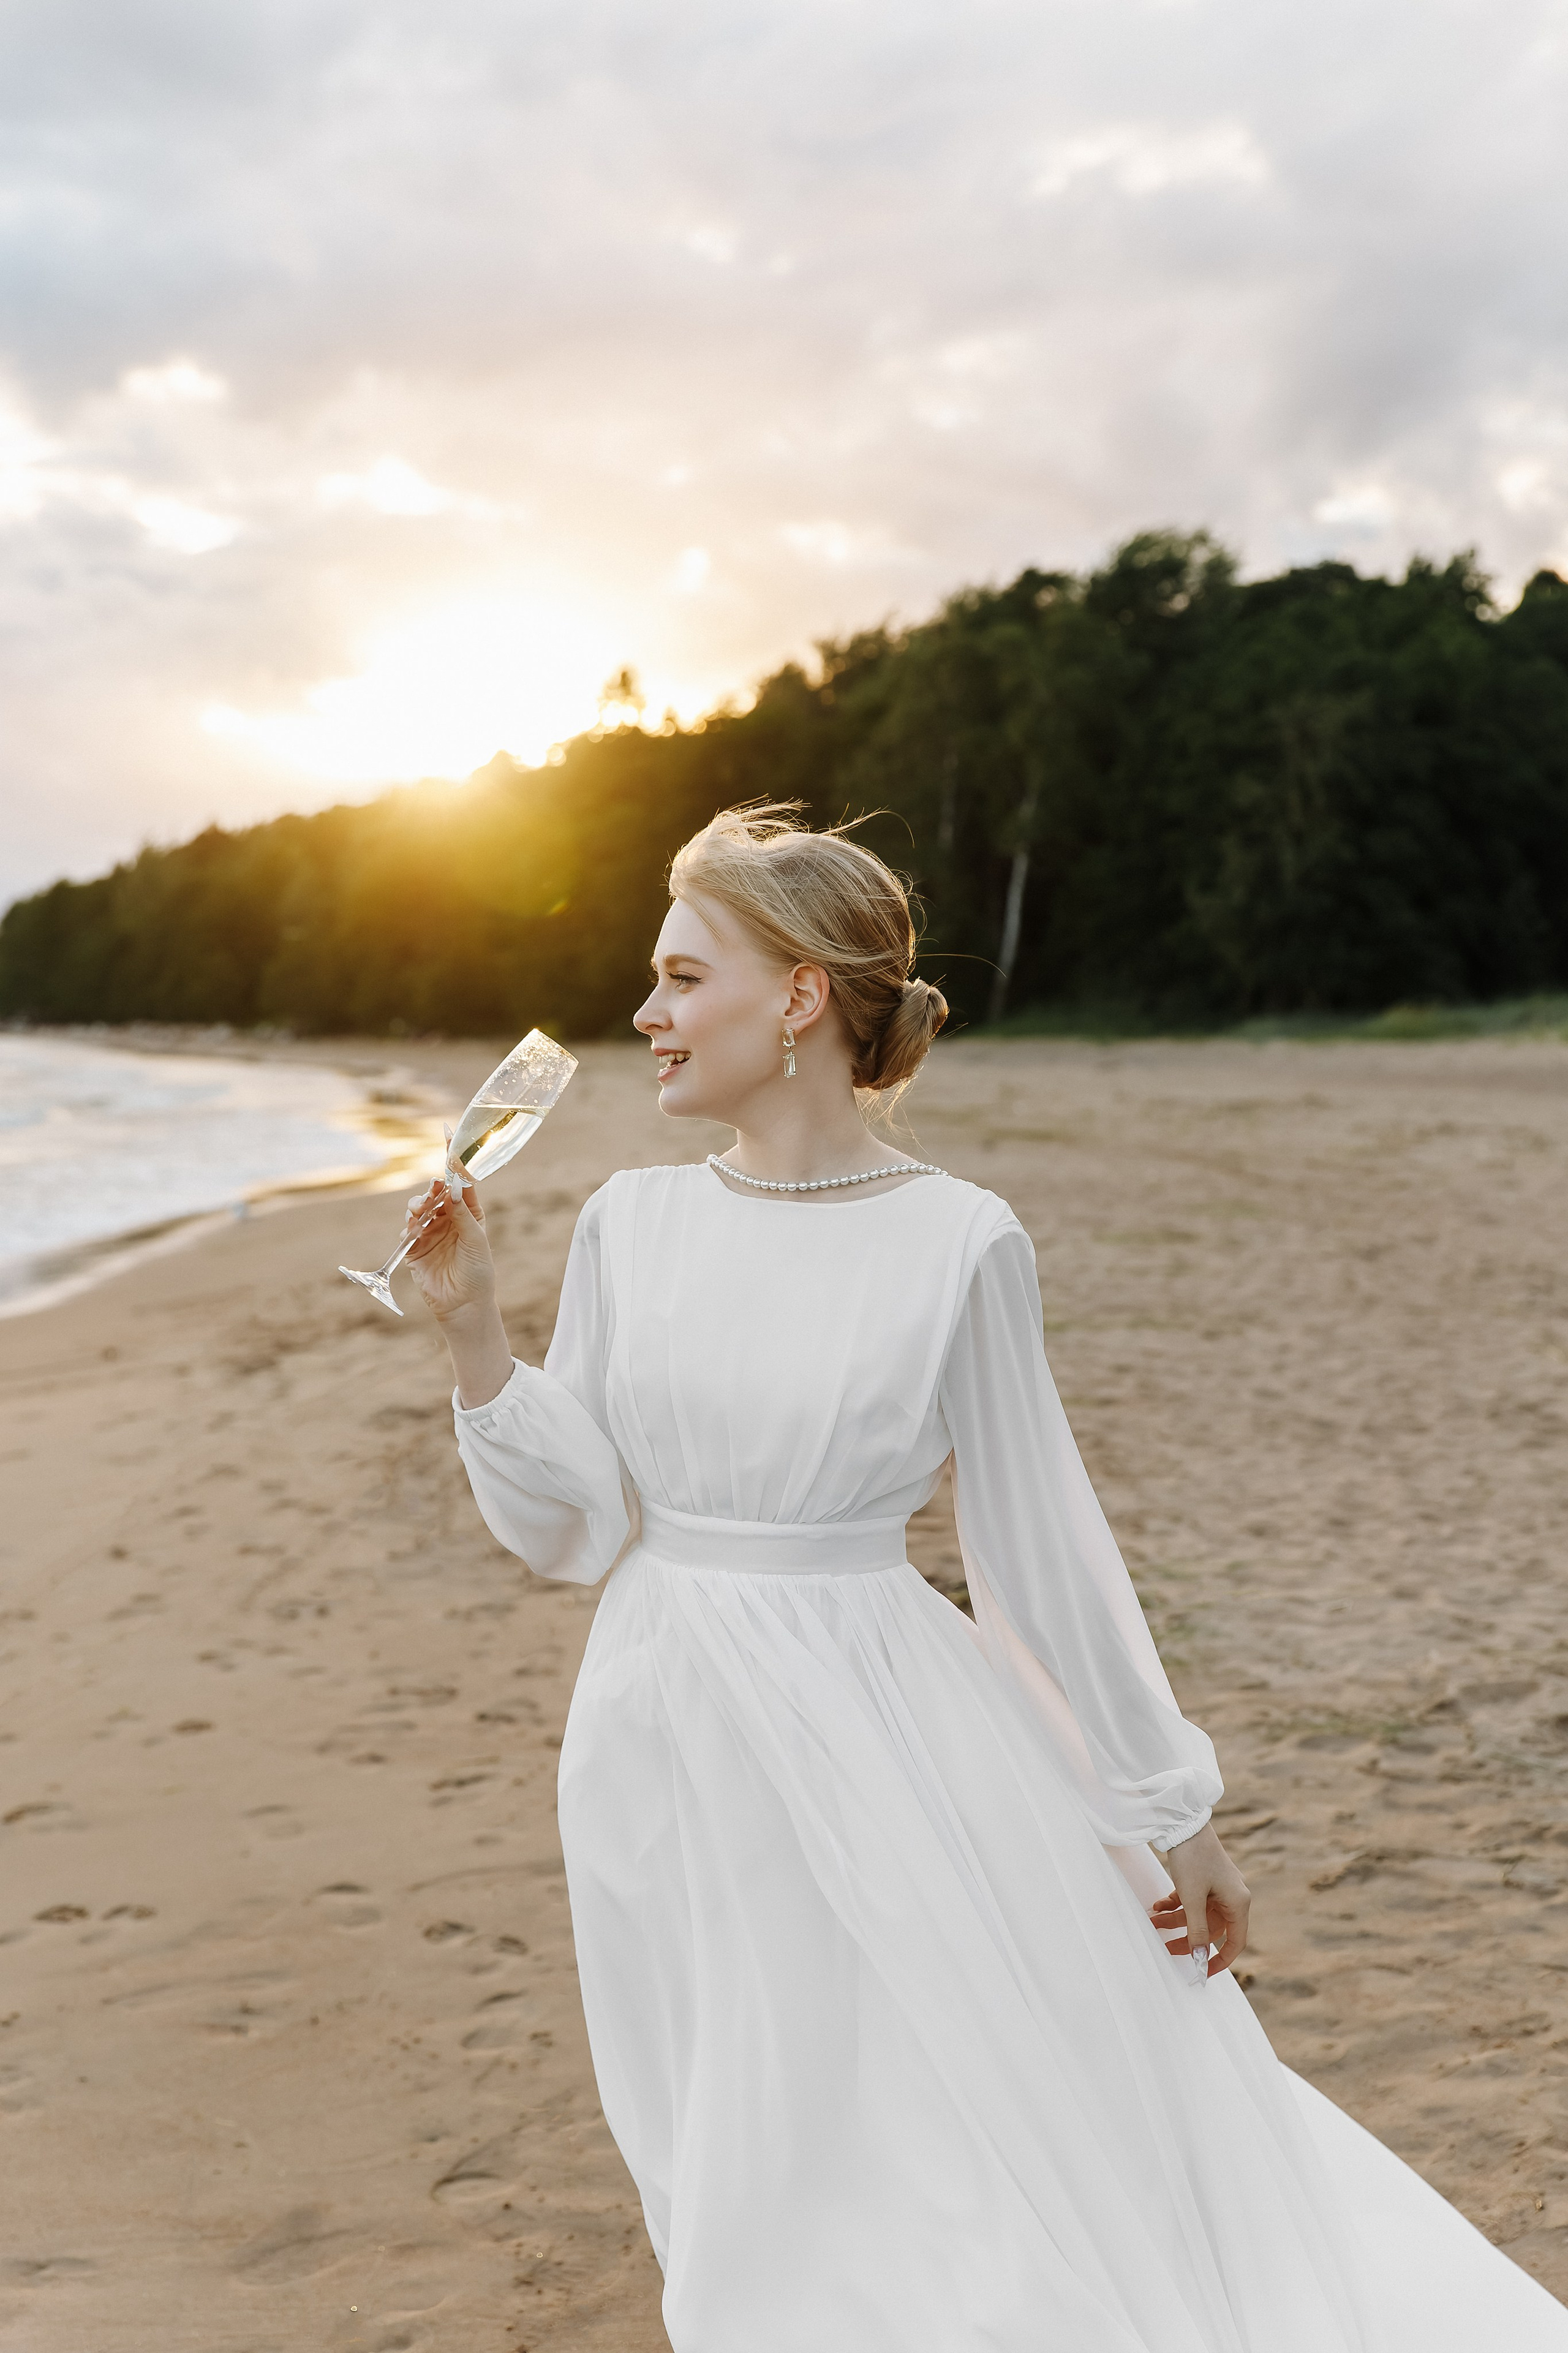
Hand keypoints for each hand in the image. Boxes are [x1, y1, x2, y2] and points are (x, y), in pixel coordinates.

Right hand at [402, 1170, 496, 1322]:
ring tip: (420, 1210)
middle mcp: (449, 1220)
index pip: (460, 1183)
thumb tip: (452, 1187)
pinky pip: (406, 1232)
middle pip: (436, 1194)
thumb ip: (462, 1213)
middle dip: (431, 1189)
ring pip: (418, 1210)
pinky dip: (408, 1229)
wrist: (464, 1305)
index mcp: (469, 1213)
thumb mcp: (475, 1240)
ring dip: (417, 1206)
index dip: (454, 1163)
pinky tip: (413, 1233)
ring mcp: (431, 1233)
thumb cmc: (478, 1272)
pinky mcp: (415, 1249)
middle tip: (432, 1192)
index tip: (448, 1137)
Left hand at [1150, 1823, 1249, 1980]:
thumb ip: (1197, 1930)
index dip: (1220, 1960)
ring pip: (1198, 1915)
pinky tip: (1157, 1905)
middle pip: (1212, 1929)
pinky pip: (1191, 1900)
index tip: (1202, 1973)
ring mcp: (1217, 1887)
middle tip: (1166, 1947)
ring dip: (1176, 1920)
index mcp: (1238, 1902)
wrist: (1183, 1821)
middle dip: (1188, 1939)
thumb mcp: (1193, 1898)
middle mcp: (1231, 1896)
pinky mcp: (1204, 1879)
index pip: (1235, 1942)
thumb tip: (1200, 1958)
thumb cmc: (1193, 1859)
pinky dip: (1176, 1905)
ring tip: (1153, 1921)